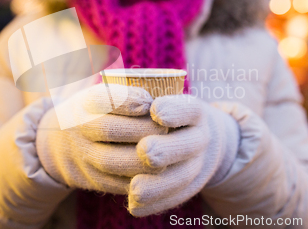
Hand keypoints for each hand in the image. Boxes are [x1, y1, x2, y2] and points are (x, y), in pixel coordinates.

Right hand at [36, 84, 167, 194]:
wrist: (61, 146)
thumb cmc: (98, 114)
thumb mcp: (103, 97)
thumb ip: (128, 94)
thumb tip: (161, 102)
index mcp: (85, 103)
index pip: (102, 98)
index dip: (127, 100)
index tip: (148, 102)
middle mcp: (79, 128)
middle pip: (108, 129)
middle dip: (143, 130)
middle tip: (167, 129)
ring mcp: (84, 156)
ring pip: (113, 161)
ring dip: (143, 159)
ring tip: (166, 154)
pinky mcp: (94, 180)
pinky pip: (117, 184)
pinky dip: (140, 180)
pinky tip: (159, 174)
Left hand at [128, 94, 239, 216]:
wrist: (194, 138)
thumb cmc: (159, 113)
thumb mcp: (149, 99)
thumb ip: (128, 99)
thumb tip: (107, 106)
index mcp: (194, 112)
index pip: (188, 109)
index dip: (174, 110)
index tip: (155, 111)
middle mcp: (200, 137)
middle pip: (185, 145)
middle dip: (165, 149)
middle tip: (144, 151)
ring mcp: (196, 163)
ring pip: (181, 177)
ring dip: (157, 185)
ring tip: (135, 189)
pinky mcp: (188, 186)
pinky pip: (174, 199)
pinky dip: (154, 204)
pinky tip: (134, 207)